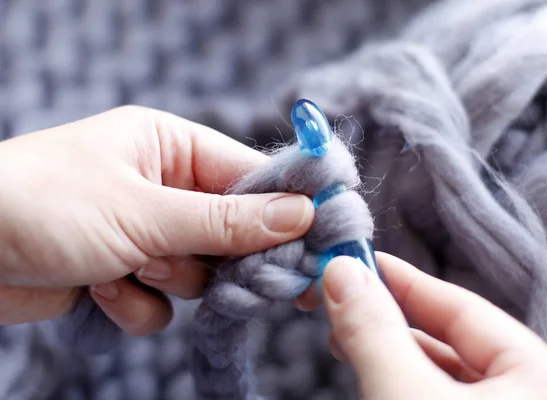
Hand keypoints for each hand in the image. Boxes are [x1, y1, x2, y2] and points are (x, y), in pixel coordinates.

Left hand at [0, 106, 313, 334]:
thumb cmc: (40, 204)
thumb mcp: (143, 210)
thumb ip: (226, 220)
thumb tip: (301, 214)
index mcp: (170, 147)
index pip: (251, 177)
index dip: (286, 211)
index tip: (318, 242)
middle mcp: (164, 187)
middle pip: (233, 231)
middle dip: (221, 258)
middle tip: (236, 280)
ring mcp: (145, 232)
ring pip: (200, 273)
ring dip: (168, 280)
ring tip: (125, 266)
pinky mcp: (124, 272)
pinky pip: (163, 302)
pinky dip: (135, 304)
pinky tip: (100, 288)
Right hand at [299, 253, 546, 398]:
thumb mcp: (406, 393)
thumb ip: (374, 331)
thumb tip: (338, 270)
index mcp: (543, 380)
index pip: (463, 308)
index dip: (404, 280)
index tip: (356, 260)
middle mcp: (531, 398)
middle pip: (449, 340)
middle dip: (388, 318)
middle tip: (338, 299)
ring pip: (438, 374)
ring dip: (388, 352)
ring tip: (343, 335)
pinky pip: (433, 397)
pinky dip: (397, 381)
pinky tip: (368, 369)